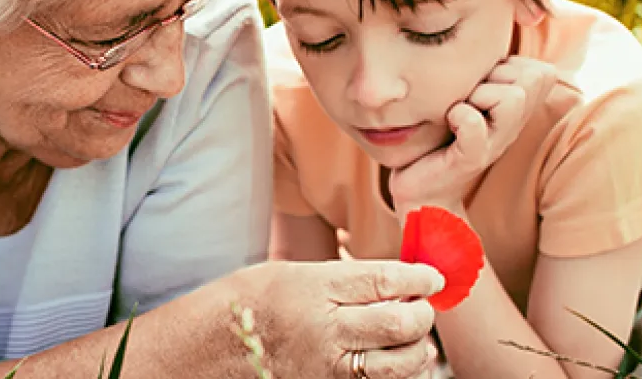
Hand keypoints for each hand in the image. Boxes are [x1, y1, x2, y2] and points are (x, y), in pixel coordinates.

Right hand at [234, 260, 443, 377]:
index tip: (432, 276)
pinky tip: (395, 358)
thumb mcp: (292, 272)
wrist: (208, 347)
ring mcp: (328, 367)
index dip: (420, 277)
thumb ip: (344, 278)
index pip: (386, 280)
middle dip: (423, 312)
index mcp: (314, 288)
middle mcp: (325, 330)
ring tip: (413, 333)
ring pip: (402, 361)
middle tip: (422, 304)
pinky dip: (399, 371)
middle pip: (401, 321)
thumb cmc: (249, 303)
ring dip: (418, 346)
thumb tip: (396, 281)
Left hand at [388, 57, 557, 215]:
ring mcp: (496, 143)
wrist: (421, 190)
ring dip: (480, 94)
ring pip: (513, 97)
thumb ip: (484, 74)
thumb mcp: (465, 98)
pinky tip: (449, 121)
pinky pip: (475, 123)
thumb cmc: (439, 138)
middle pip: (533, 78)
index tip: (483, 82)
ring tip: (459, 108)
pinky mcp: (472, 159)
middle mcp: (512, 127)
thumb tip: (494, 40)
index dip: (512, 66)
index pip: (542, 71)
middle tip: (470, 95)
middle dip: (498, 75)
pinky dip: (460, 116)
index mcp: (515, 111)